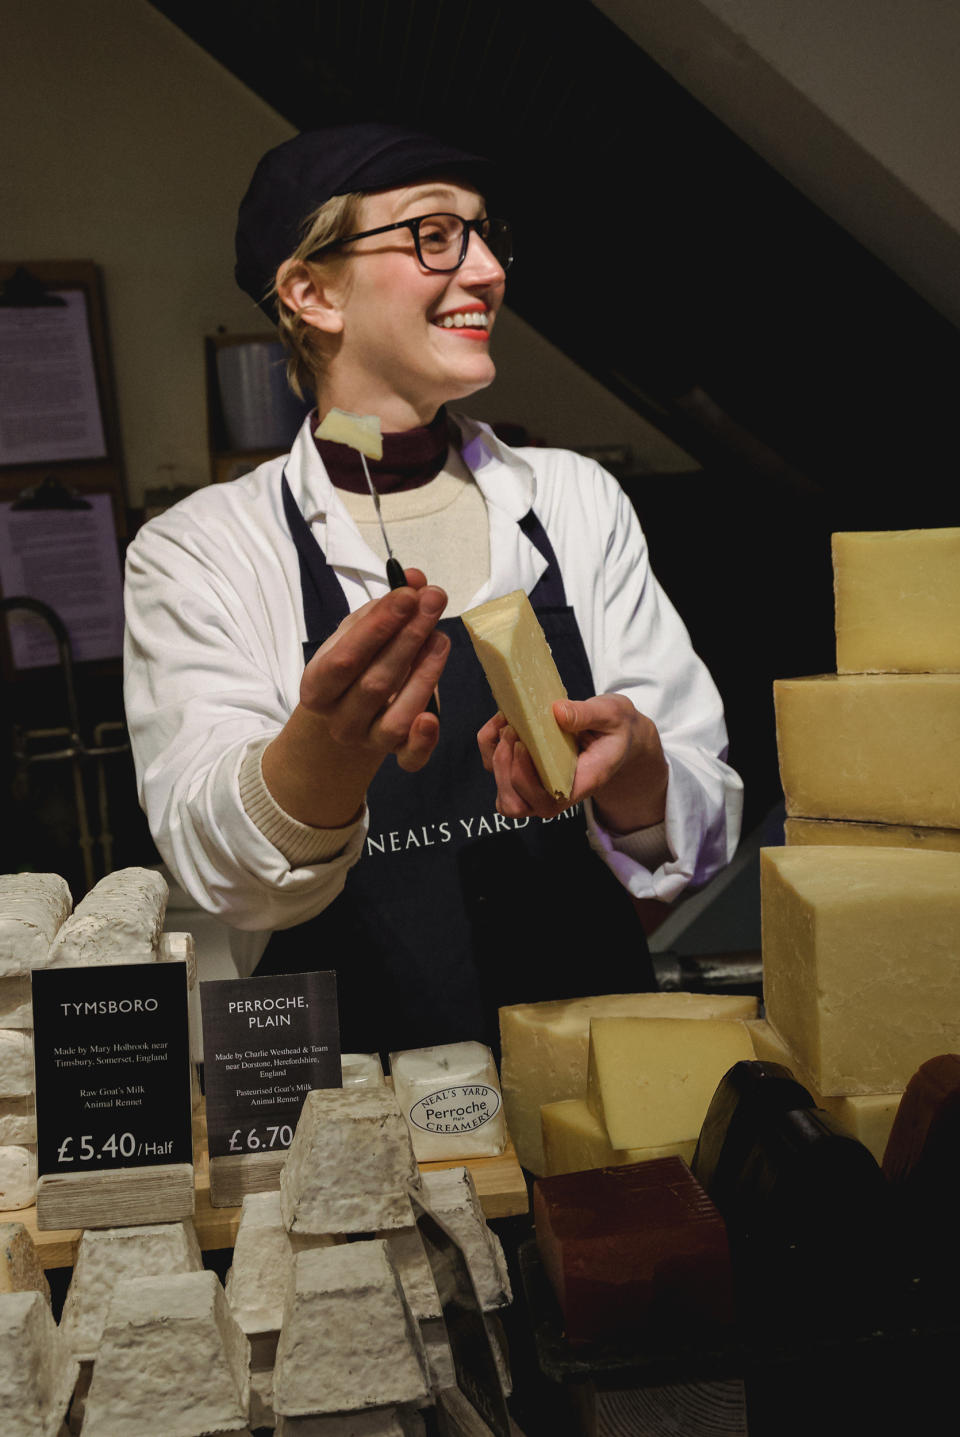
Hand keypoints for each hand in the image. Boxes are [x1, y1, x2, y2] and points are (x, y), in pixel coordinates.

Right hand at [263, 570, 449, 826]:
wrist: (342, 723)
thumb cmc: (352, 668)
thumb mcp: (357, 635)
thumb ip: (383, 608)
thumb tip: (415, 578)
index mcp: (317, 687)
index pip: (345, 658)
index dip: (378, 627)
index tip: (408, 595)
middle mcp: (340, 718)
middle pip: (375, 683)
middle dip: (408, 638)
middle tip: (434, 601)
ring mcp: (367, 740)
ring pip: (396, 716)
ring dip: (424, 675)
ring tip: (441, 636)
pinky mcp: (395, 754)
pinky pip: (410, 758)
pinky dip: (423, 741)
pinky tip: (434, 716)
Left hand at [478, 694, 667, 830]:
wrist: (615, 736)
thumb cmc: (614, 729)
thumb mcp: (613, 715)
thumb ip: (587, 714)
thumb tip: (558, 713)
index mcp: (581, 785)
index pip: (546, 801)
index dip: (525, 779)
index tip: (523, 744)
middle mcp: (555, 794)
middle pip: (515, 804)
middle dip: (505, 767)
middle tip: (514, 730)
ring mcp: (535, 786)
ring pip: (502, 793)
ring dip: (495, 758)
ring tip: (509, 725)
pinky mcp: (521, 771)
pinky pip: (492, 766)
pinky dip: (489, 744)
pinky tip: (502, 722)